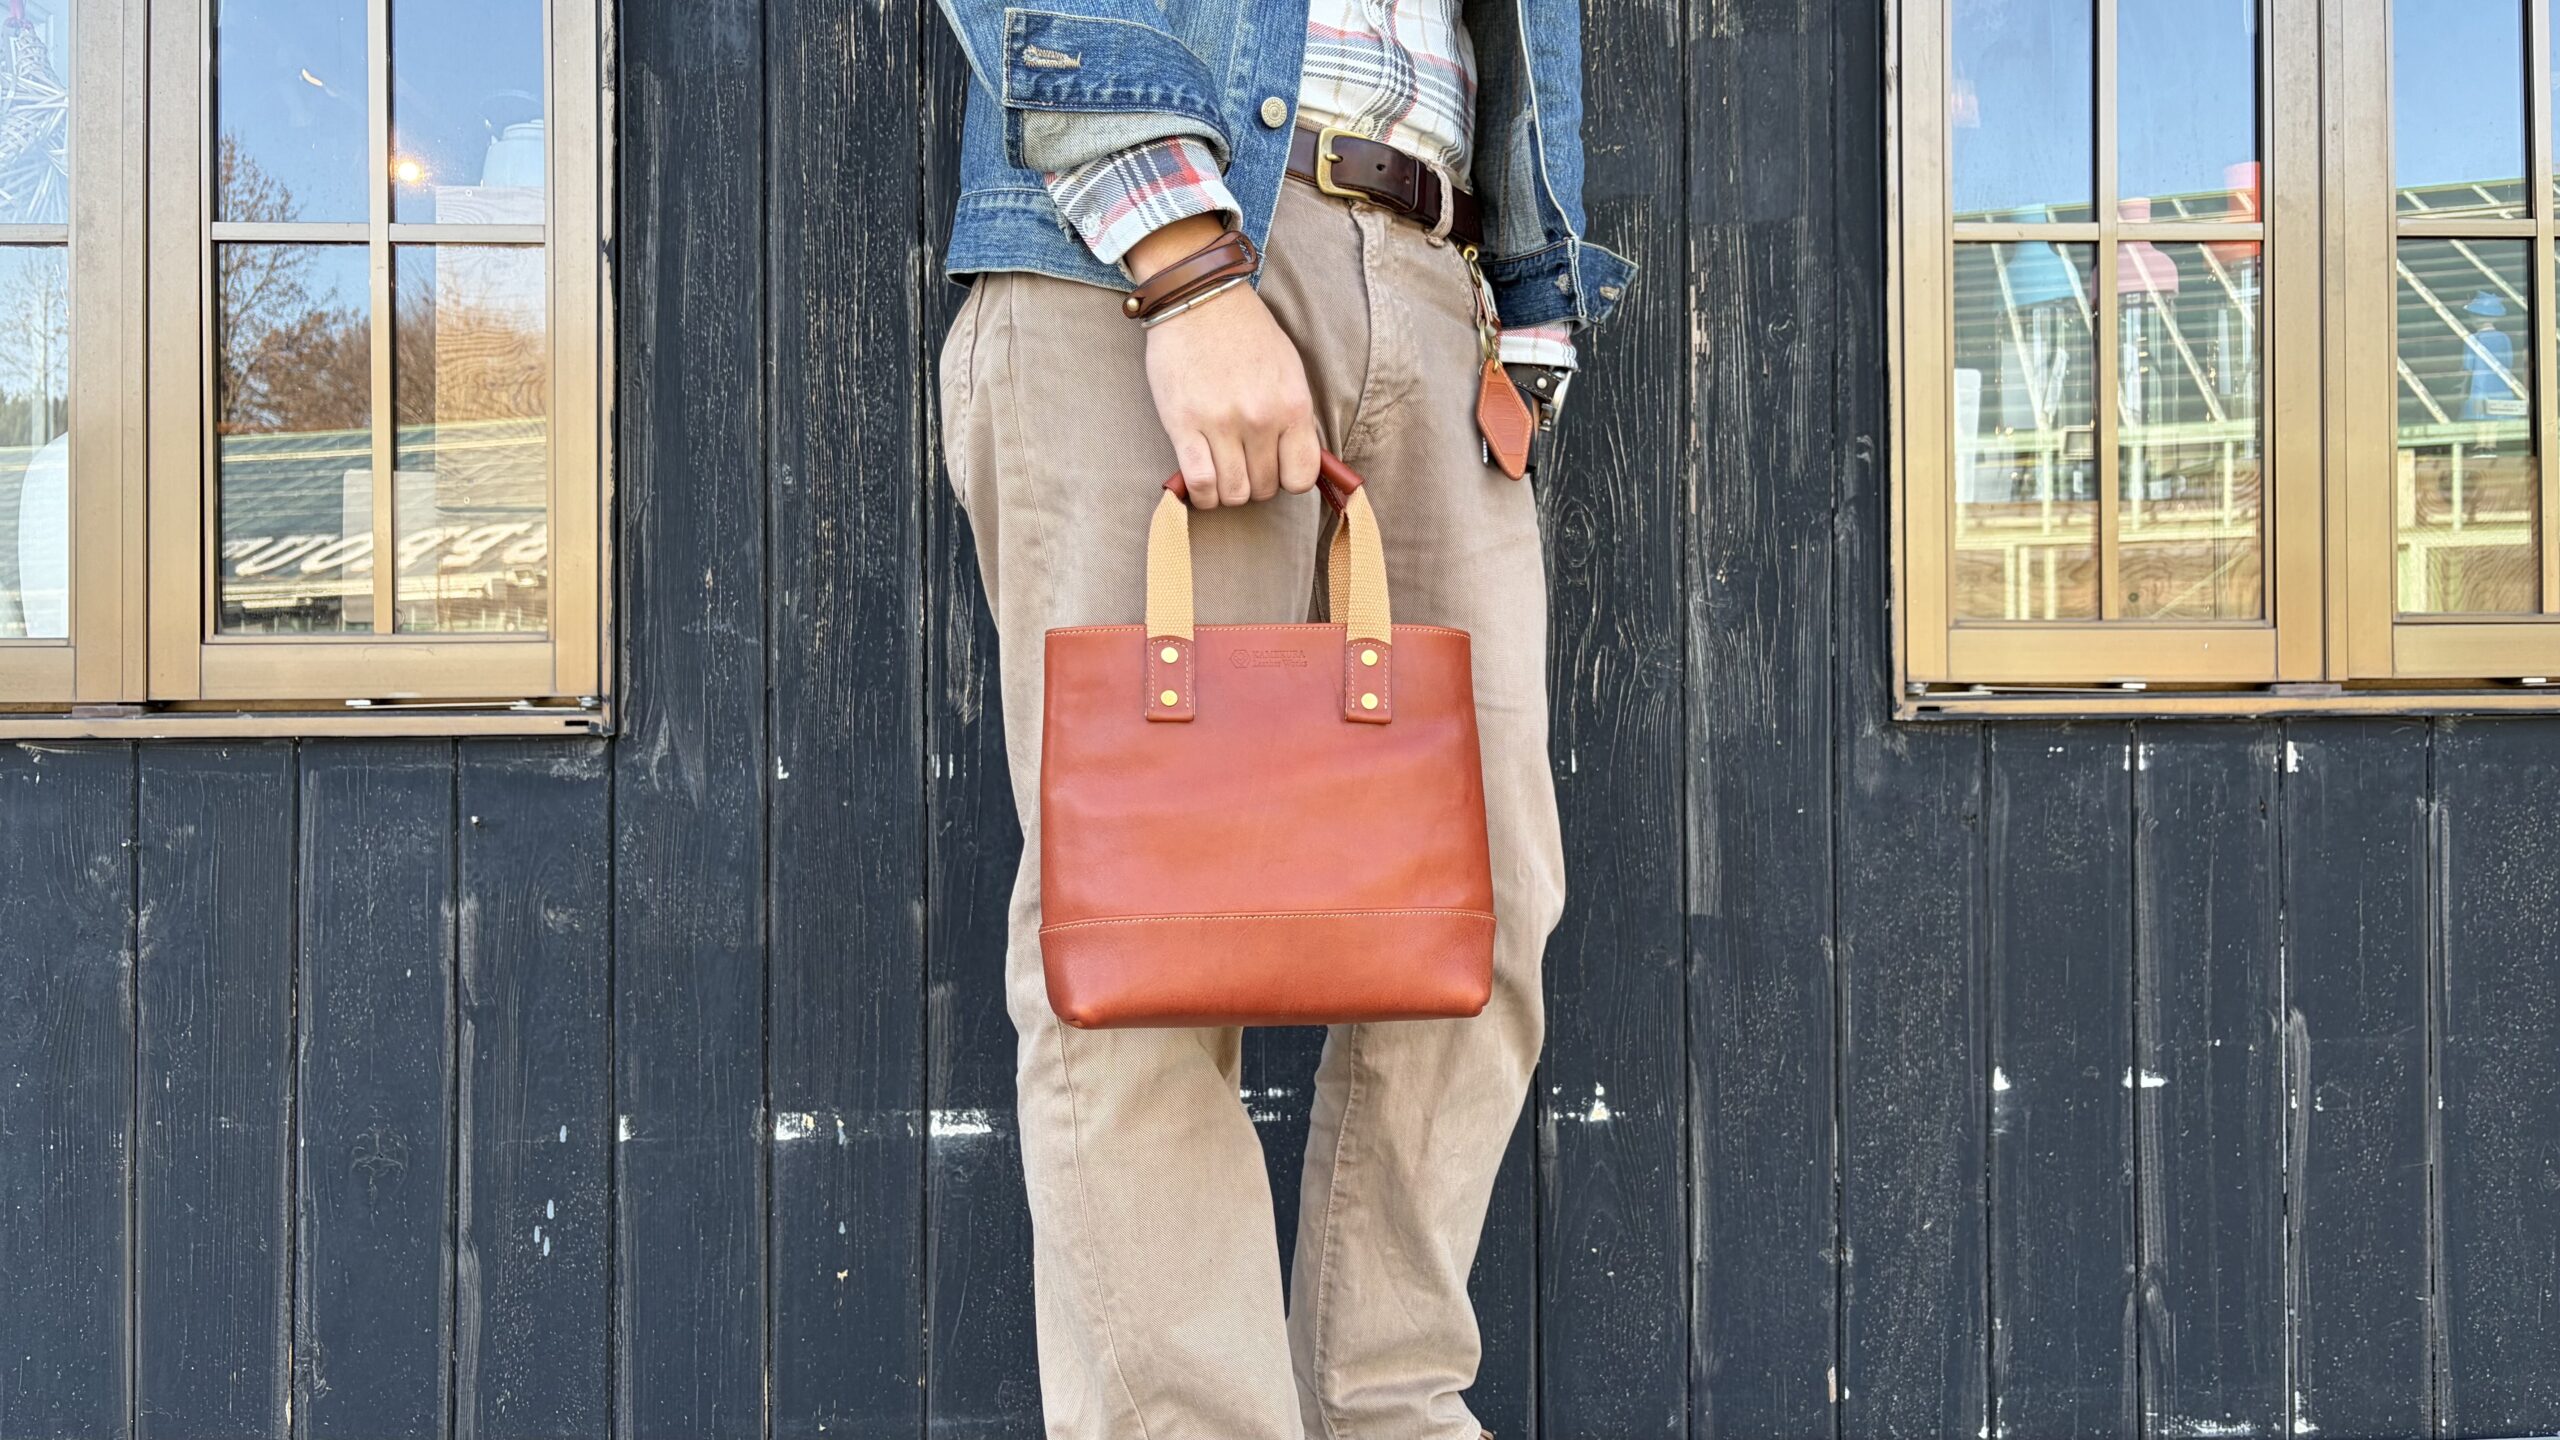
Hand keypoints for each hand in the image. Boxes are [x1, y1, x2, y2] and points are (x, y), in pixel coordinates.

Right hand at [1127, 217, 1320, 510]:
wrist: (1199, 298)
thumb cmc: (1245, 333)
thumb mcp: (1288, 370)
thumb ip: (1295, 416)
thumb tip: (1296, 460)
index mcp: (1292, 405)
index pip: (1302, 477)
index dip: (1287, 480)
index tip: (1275, 468)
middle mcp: (1261, 419)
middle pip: (1265, 487)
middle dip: (1255, 483)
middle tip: (1242, 465)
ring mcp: (1221, 423)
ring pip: (1233, 493)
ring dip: (1227, 492)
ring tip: (1221, 473)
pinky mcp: (1183, 424)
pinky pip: (1199, 483)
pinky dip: (1201, 495)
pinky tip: (1201, 485)